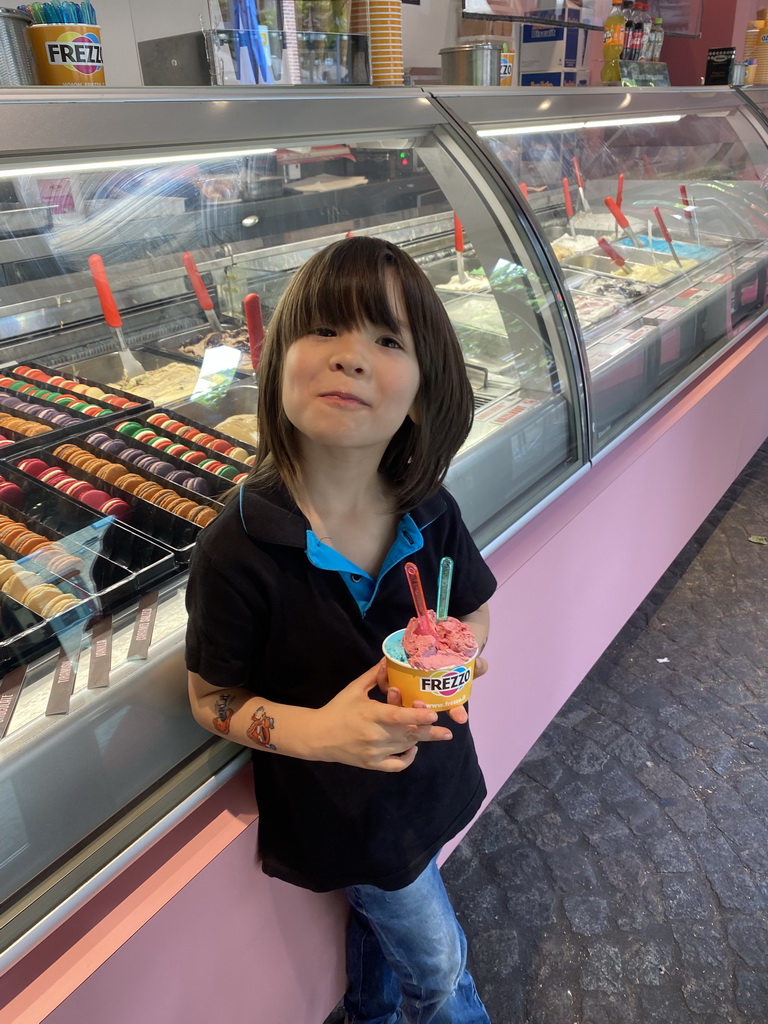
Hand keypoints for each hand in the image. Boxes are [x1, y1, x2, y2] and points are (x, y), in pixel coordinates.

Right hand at [312, 660, 453, 771]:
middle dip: (428, 732)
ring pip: (405, 747)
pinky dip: (408, 758)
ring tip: (429, 732)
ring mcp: (374, 752)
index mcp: (371, 714)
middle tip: (445, 731)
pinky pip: (396, 765)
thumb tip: (389, 659)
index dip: (418, 717)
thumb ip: (373, 675)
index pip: (398, 717)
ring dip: (419, 739)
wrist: (318, 736)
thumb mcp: (354, 689)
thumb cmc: (338, 709)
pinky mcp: (372, 764)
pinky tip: (413, 748)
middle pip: (408, 735)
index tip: (433, 715)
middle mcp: (375, 735)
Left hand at [384, 655, 488, 725]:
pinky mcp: (394, 677)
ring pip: (401, 701)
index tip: (461, 718)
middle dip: (420, 710)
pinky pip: (386, 683)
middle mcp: (425, 695)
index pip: (452, 707)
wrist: (439, 636)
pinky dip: (384, 677)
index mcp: (443, 694)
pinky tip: (385, 666)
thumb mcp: (465, 657)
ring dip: (396, 698)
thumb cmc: (453, 652)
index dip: (456, 711)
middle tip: (420, 703)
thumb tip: (481, 665)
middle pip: (421, 709)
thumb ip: (474, 663)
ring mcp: (409, 688)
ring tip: (396, 689)